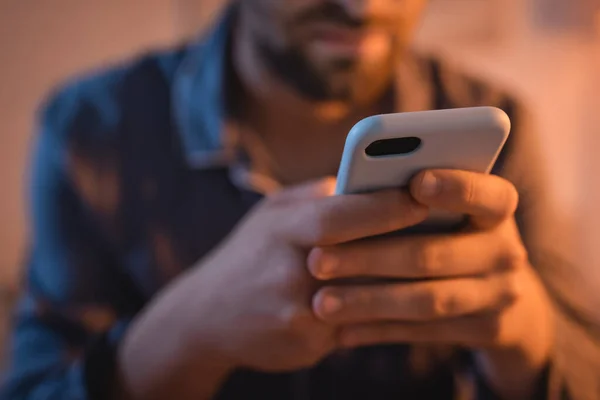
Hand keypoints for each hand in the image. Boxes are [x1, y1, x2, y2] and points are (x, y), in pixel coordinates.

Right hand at [117, 178, 428, 399]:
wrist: (205, 318)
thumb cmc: (248, 256)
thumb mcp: (270, 217)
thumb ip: (314, 199)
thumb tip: (365, 181)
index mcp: (277, 230)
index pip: (336, 215)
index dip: (381, 206)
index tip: (422, 194)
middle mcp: (284, 271)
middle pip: (357, 257)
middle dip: (406, 242)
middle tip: (451, 228)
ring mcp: (295, 313)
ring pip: (367, 298)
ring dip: (407, 282)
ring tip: (446, 266)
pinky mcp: (306, 344)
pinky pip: (357, 327)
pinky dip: (386, 313)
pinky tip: (414, 301)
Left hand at [309, 170, 553, 398]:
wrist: (493, 290)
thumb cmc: (448, 230)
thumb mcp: (443, 208)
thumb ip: (408, 195)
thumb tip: (345, 193)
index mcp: (497, 206)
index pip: (488, 194)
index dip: (456, 187)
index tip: (416, 182)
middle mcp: (507, 250)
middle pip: (434, 254)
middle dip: (370, 258)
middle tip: (316, 261)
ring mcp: (501, 294)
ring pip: (426, 300)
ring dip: (368, 301)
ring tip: (320, 303)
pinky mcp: (488, 330)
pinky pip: (425, 331)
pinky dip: (379, 329)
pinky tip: (342, 330)